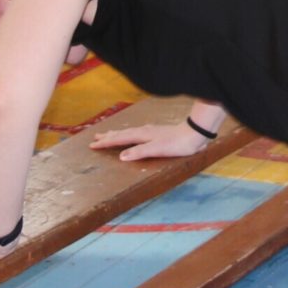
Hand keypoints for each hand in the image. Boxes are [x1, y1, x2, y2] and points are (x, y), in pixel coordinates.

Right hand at [91, 120, 210, 161]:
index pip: (119, 139)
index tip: (92, 145)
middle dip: (108, 136)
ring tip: (109, 134)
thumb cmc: (177, 144)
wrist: (194, 134)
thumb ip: (139, 152)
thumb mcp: (157, 149)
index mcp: (141, 136)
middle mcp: (144, 131)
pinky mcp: (157, 132)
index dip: (106, 143)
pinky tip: (133, 134)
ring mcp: (150, 131)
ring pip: (129, 131)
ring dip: (117, 133)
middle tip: (95, 138)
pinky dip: (128, 133)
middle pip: (122, 133)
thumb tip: (121, 156)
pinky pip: (136, 132)